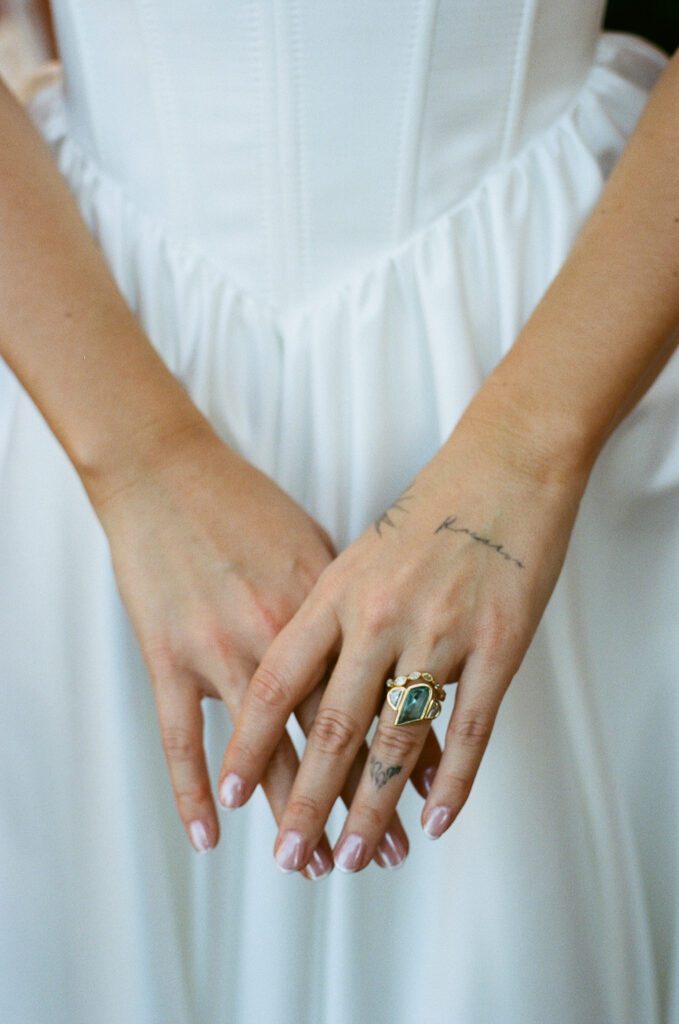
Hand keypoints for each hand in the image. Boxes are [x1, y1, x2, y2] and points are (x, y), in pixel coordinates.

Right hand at [94, 422, 427, 874]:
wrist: (168, 473)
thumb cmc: (248, 505)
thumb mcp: (316, 546)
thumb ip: (352, 606)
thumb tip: (388, 652)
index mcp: (328, 606)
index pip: (375, 694)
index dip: (403, 755)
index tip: (426, 803)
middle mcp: (281, 634)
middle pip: (330, 737)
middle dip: (359, 803)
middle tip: (381, 856)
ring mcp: (221, 648)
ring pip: (265, 750)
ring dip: (291, 811)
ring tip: (311, 864)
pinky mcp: (167, 654)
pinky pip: (181, 737)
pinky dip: (193, 789)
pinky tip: (209, 835)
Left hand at [219, 414, 589, 871]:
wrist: (503, 465)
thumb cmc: (426, 509)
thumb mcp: (358, 554)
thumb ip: (330, 616)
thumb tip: (302, 682)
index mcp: (336, 591)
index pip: (280, 683)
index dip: (252, 744)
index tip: (231, 796)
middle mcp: (379, 615)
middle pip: (334, 727)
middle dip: (306, 802)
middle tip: (288, 860)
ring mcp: (440, 630)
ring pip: (398, 740)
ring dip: (374, 808)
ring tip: (356, 858)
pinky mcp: (499, 644)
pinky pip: (470, 727)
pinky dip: (452, 783)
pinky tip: (436, 822)